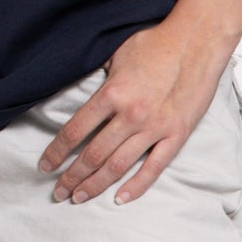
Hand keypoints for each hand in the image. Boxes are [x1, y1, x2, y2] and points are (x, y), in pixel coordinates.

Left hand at [40, 19, 234, 203]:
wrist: (196, 43)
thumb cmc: (153, 44)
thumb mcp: (114, 55)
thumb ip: (97, 78)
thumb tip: (78, 90)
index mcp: (111, 94)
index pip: (74, 131)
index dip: (56, 152)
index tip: (45, 166)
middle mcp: (130, 115)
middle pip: (93, 154)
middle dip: (72, 176)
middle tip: (58, 192)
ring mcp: (155, 128)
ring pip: (118, 165)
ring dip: (96, 185)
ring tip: (79, 198)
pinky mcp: (177, 135)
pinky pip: (154, 167)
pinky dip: (137, 186)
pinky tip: (120, 199)